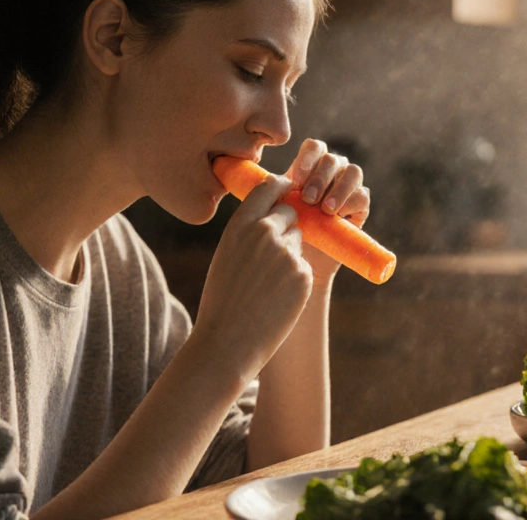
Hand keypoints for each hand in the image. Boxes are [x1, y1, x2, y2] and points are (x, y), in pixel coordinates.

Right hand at [193, 174, 313, 374]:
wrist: (229, 341)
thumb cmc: (223, 300)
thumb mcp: (228, 255)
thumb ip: (249, 232)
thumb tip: (274, 215)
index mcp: (240, 225)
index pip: (268, 186)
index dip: (281, 186)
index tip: (288, 188)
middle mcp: (264, 232)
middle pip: (290, 212)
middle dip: (288, 224)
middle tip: (272, 252)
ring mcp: (287, 252)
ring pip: (299, 239)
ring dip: (291, 253)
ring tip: (268, 282)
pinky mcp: (303, 274)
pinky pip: (303, 265)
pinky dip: (295, 278)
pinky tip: (277, 297)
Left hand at [284, 138, 370, 279]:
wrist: (301, 259)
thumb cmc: (284, 229)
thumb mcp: (275, 207)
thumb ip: (273, 191)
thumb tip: (267, 179)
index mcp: (311, 165)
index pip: (314, 148)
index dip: (307, 159)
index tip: (295, 181)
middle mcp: (333, 172)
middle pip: (332, 159)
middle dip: (319, 178)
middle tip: (307, 199)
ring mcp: (349, 187)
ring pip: (353, 172)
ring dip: (339, 188)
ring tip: (325, 209)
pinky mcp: (360, 206)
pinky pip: (362, 196)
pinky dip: (351, 202)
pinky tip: (338, 215)